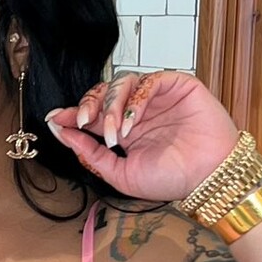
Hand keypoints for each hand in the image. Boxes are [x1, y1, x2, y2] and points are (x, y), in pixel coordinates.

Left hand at [45, 71, 240, 202]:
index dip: (72, 113)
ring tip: (115, 134)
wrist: (208, 179)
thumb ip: (92, 155)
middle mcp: (139, 110)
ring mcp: (157, 97)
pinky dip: (136, 99)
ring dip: (111, 106)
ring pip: (122, 84)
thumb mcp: (121, 174)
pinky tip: (132, 122)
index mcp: (125, 129)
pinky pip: (149, 81)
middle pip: (103, 93)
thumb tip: (62, 134)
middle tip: (84, 123)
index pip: (93, 113)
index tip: (54, 119)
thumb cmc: (172, 179)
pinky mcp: (177, 86)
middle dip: (89, 106)